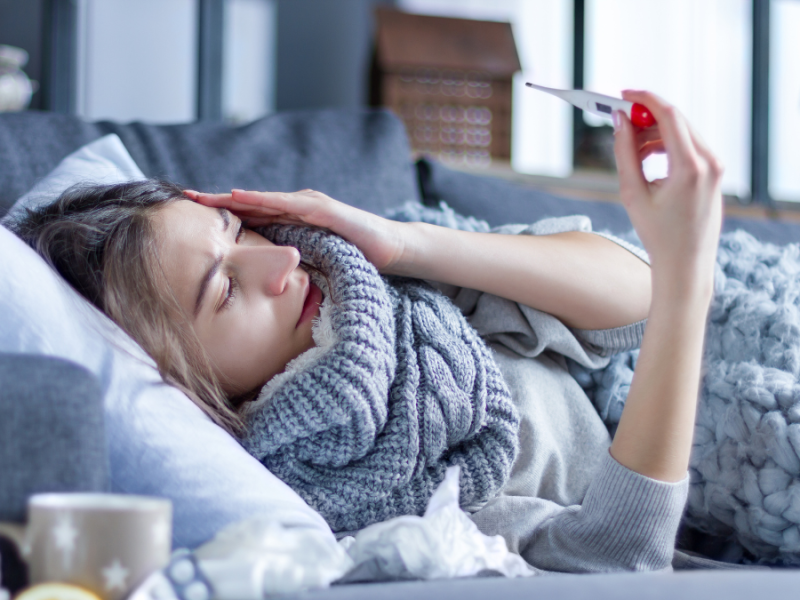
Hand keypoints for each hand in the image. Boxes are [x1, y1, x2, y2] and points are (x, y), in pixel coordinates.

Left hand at [183, 188, 407, 270]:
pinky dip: (264, 200)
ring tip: (205, 196)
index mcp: (291, 222)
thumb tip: (267, 285)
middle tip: (185, 197)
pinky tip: (242, 198)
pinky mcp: (324, 211)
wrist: (391, 249)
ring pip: (264, 200)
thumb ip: (291, 265)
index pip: (252, 217)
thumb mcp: (314, 262)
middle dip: (218, 201)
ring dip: (233, 198)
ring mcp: (310, 206)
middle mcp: (297, 208)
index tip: (191, 217)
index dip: (222, 216)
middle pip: (251, 204)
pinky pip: (289, 205)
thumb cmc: (353, 256)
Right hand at [613, 90, 723, 294]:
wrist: (685, 263)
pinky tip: (648, 161)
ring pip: (682, 132)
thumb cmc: (658, 234)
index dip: (644, 100)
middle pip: (676, 120)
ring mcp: (716, 167)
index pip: (669, 115)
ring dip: (655, 134)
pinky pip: (690, 146)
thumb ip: (625, 153)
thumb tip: (620, 122)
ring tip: (632, 153)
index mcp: (690, 166)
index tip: (623, 95)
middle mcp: (710, 162)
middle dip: (646, 117)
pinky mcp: (715, 173)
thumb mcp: (632, 193)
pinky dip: (667, 146)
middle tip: (621, 123)